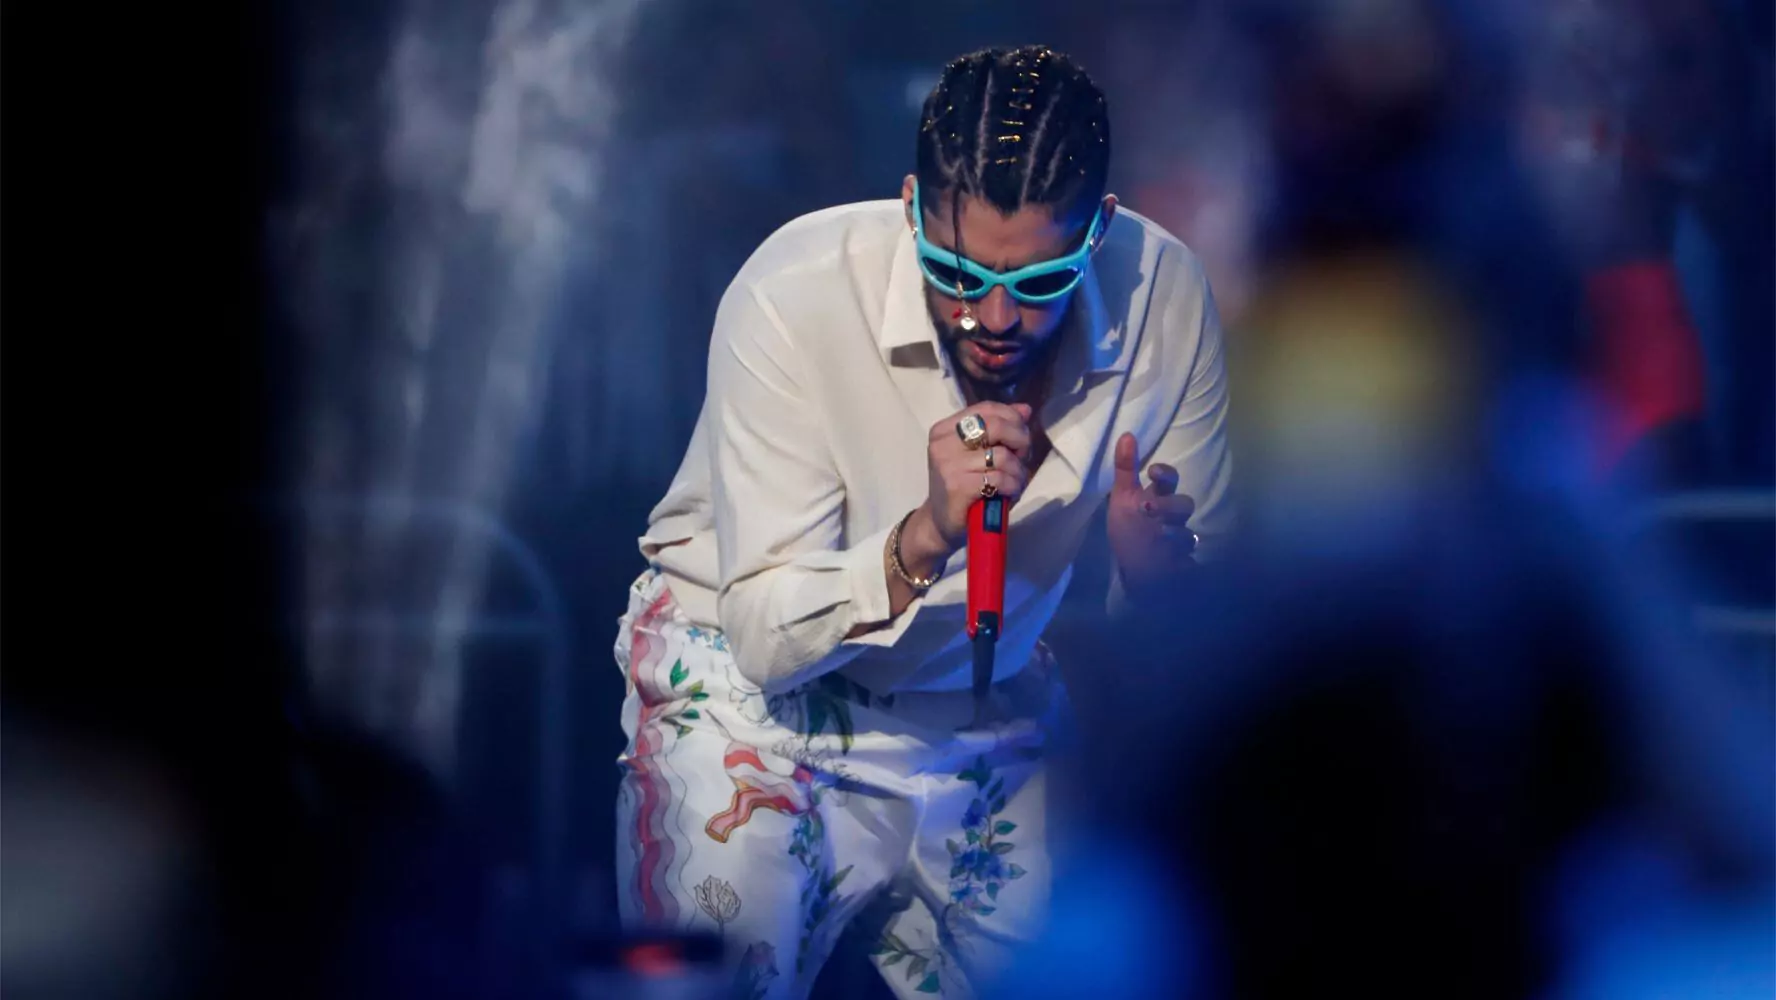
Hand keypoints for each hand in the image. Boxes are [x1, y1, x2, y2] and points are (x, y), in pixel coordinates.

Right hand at [914, 402, 1033, 555]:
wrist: (941, 524)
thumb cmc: (965, 488)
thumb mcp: (980, 455)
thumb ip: (1000, 430)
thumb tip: (1025, 409)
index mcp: (944, 429)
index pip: (986, 408)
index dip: (1012, 419)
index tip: (1019, 439)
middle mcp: (942, 443)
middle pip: (995, 425)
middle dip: (1019, 440)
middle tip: (1022, 458)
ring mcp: (947, 464)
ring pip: (1001, 455)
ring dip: (1017, 471)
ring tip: (1015, 482)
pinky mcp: (957, 486)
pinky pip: (998, 478)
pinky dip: (1012, 485)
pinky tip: (1010, 492)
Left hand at [1106, 432, 1197, 592]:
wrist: (1132, 570)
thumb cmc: (1128, 530)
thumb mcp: (1121, 499)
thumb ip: (1125, 469)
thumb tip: (1126, 434)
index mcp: (1157, 497)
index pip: (1168, 479)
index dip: (1165, 473)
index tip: (1153, 472)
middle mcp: (1172, 517)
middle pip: (1184, 503)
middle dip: (1168, 505)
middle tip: (1146, 509)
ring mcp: (1180, 539)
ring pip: (1188, 533)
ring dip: (1174, 533)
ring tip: (1157, 536)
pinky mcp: (1183, 562)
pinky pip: (1189, 559)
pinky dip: (1180, 558)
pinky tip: (1169, 559)